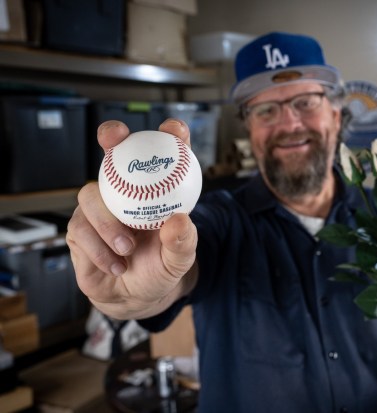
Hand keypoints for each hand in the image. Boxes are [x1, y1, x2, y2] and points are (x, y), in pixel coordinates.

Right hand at [66, 119, 198, 319]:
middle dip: (111, 137)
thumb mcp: (179, 259)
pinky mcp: (79, 230)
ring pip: (90, 196)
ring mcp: (98, 209)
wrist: (136, 297)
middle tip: (114, 139)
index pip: (160, 154)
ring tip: (127, 247)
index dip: (167, 135)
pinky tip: (117, 265)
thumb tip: (178, 220)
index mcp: (154, 191)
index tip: (174, 129)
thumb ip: (183, 242)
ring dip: (108, 222)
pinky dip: (100, 249)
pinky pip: (81, 230)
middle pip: (112, 154)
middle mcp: (123, 192)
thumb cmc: (160, 268)